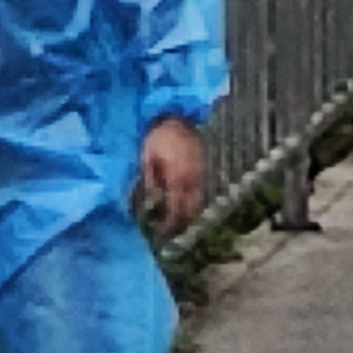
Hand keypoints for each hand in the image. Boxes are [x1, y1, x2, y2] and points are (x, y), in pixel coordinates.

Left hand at [137, 115, 207, 236]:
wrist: (179, 118)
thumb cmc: (159, 137)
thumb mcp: (147, 158)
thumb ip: (150, 181)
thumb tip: (151, 201)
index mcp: (177, 180)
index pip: (177, 210)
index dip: (170, 225)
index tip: (162, 234)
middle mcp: (193, 181)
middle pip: (191, 210)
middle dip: (182, 224)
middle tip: (171, 232)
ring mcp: (201, 175)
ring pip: (199, 202)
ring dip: (190, 214)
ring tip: (179, 221)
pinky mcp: (205, 169)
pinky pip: (201, 191)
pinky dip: (194, 201)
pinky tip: (186, 203)